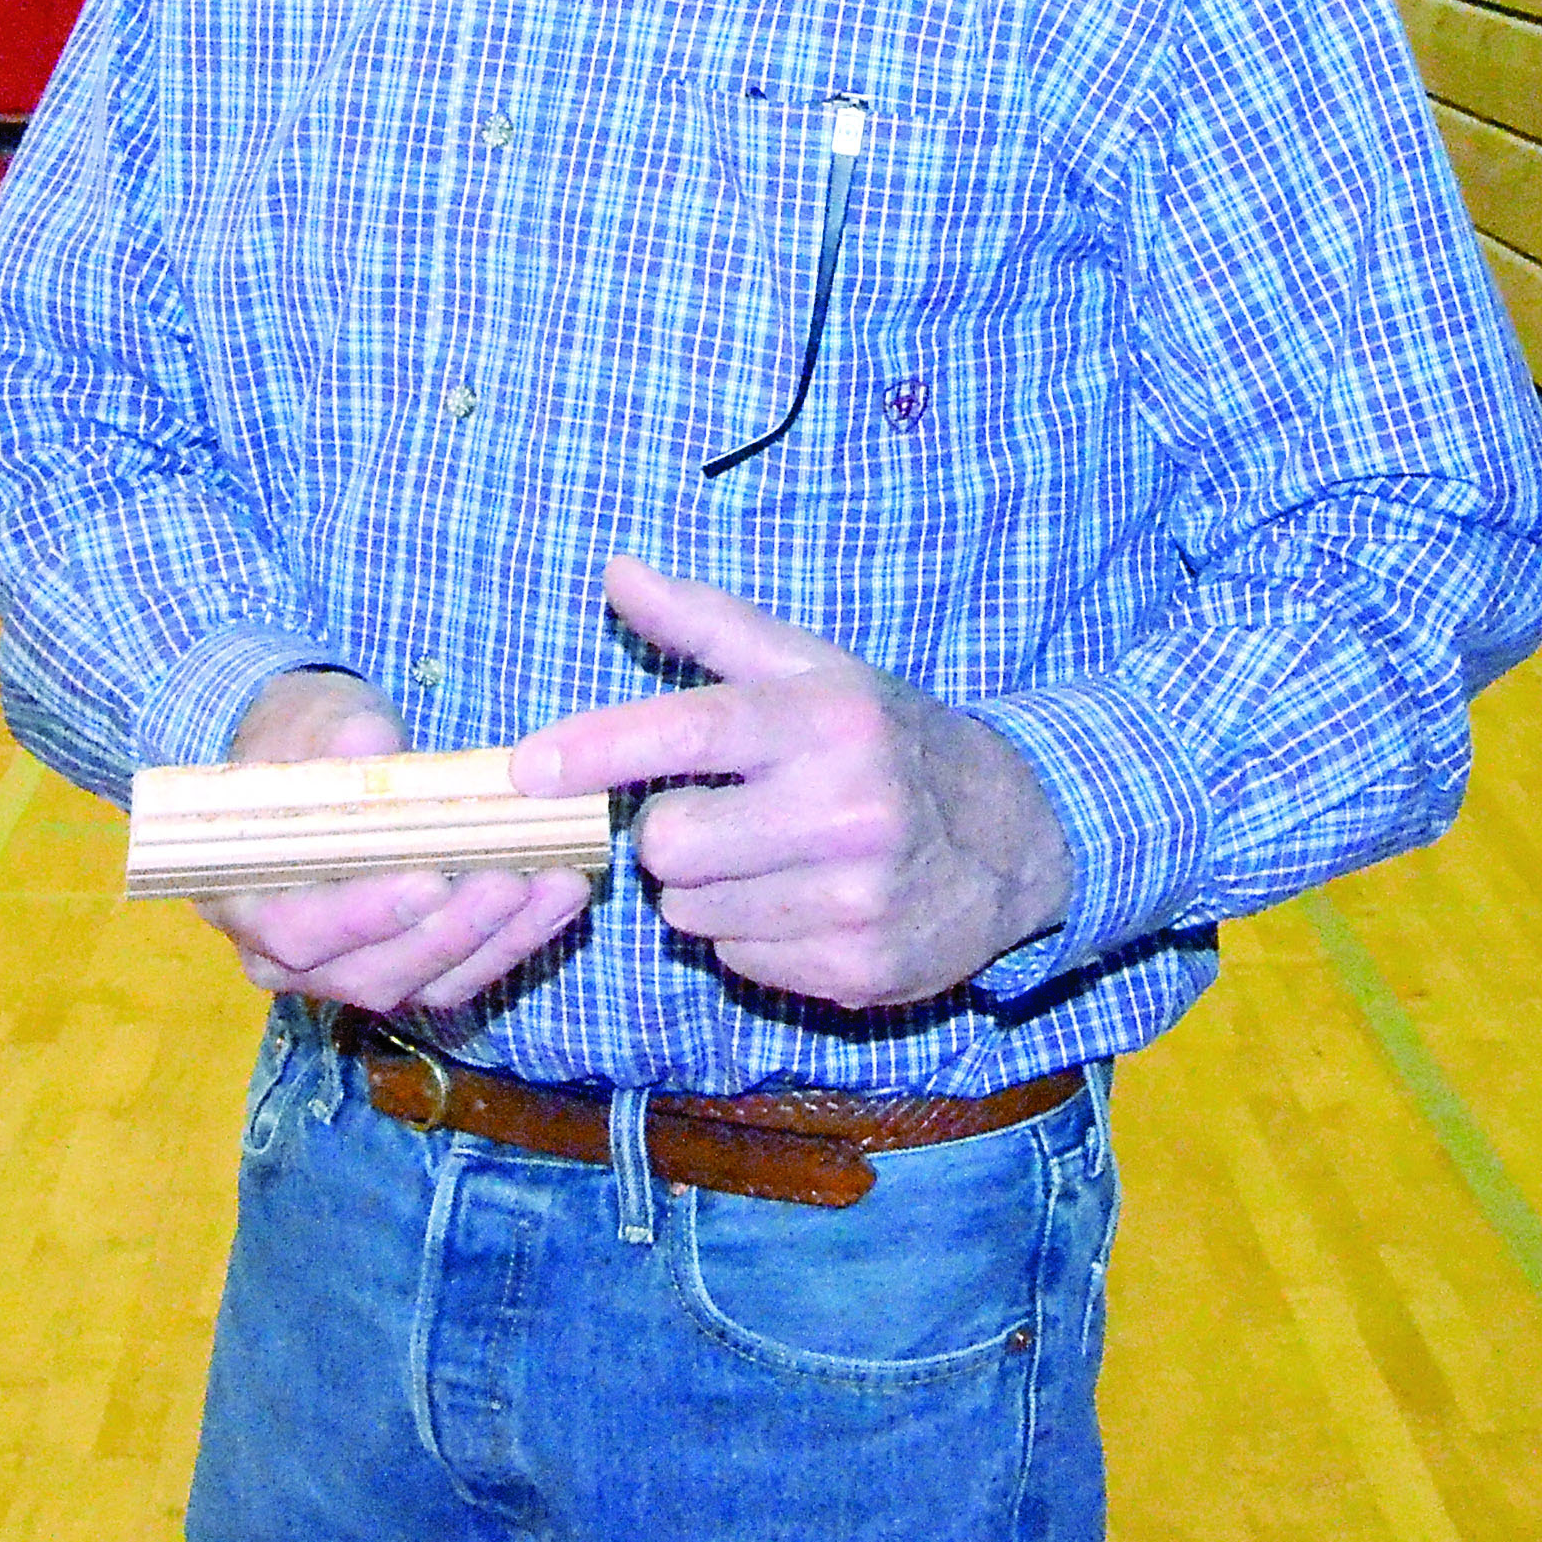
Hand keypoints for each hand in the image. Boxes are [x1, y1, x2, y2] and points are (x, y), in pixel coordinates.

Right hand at [194, 669, 592, 1016]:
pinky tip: (562, 894)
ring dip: (499, 939)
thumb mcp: (310, 722)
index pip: (298, 932)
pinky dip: (517, 938)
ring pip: (428, 983)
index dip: (362, 915)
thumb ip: (334, 740)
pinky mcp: (407, 970)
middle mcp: (290, 959)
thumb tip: (367, 747)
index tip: (428, 881)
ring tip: (556, 883)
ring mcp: (352, 971)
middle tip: (510, 881)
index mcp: (246, 900)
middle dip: (449, 933)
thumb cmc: (301, 741)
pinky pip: (464, 973)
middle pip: (372, 974)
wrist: (316, 759)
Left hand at [512, 558, 1072, 1010]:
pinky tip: (802, 902)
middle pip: (668, 843)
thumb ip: (707, 625)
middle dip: (673, 831)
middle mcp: (846, 809)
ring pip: (690, 911)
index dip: (601, 748)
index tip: (527, 767)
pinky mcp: (858, 969)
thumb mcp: (811, 668)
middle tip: (724, 812)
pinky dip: (749, 935)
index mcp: (827, 720)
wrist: (1014, 838)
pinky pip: (735, 960)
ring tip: (772, 857)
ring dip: (708, 889)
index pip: (691, 730)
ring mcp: (855, 897)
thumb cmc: (887, 740)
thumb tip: (615, 571)